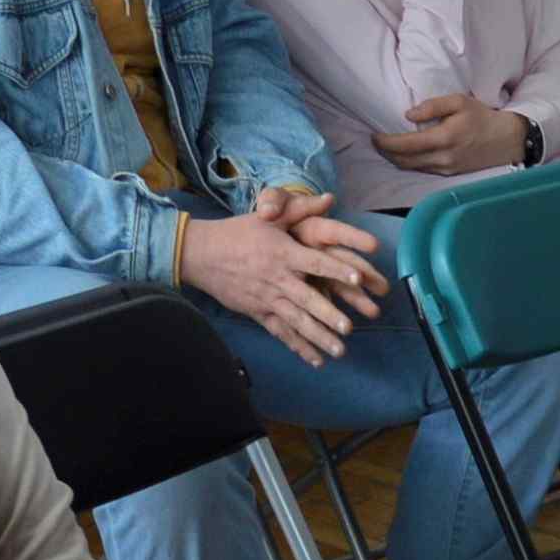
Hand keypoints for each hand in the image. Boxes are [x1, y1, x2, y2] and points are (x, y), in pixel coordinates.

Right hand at [179, 203, 385, 364]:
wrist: (201, 254)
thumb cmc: (238, 233)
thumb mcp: (268, 217)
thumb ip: (300, 209)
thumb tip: (329, 199)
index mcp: (283, 253)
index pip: (315, 262)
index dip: (336, 269)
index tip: (357, 277)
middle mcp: (277, 278)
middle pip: (307, 299)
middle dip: (328, 314)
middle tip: (348, 328)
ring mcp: (267, 298)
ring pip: (296, 321)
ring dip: (318, 336)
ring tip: (340, 350)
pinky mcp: (258, 312)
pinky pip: (280, 332)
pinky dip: (298, 346)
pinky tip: (316, 360)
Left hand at [373, 93, 528, 176]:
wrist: (507, 139)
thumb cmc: (482, 117)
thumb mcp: (459, 102)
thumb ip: (433, 106)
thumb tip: (408, 115)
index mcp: (443, 138)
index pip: (405, 145)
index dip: (386, 143)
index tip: (374, 136)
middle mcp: (443, 158)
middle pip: (404, 161)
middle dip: (387, 153)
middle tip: (376, 142)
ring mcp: (447, 168)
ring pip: (412, 168)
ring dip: (397, 159)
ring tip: (387, 148)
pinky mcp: (451, 173)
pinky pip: (424, 170)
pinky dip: (410, 163)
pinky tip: (406, 155)